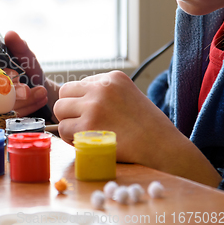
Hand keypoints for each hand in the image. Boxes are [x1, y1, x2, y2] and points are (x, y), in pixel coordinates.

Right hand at [4, 31, 58, 117]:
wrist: (40, 88)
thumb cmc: (29, 71)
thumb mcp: (27, 57)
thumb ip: (19, 47)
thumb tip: (10, 34)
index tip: (13, 74)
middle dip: (13, 90)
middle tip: (28, 89)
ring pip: (6, 105)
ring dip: (26, 99)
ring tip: (42, 91)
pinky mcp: (6, 115)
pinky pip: (14, 114)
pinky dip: (30, 106)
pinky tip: (41, 98)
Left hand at [54, 71, 177, 162]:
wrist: (163, 147)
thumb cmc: (148, 127)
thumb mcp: (129, 96)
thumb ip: (104, 94)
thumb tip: (74, 100)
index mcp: (113, 77)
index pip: (78, 84)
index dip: (80, 102)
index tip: (93, 114)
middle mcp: (101, 87)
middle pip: (64, 93)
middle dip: (69, 110)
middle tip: (81, 123)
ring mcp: (93, 106)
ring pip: (60, 110)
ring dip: (68, 123)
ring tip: (84, 133)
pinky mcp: (88, 126)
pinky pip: (63, 129)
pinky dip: (70, 138)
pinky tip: (86, 142)